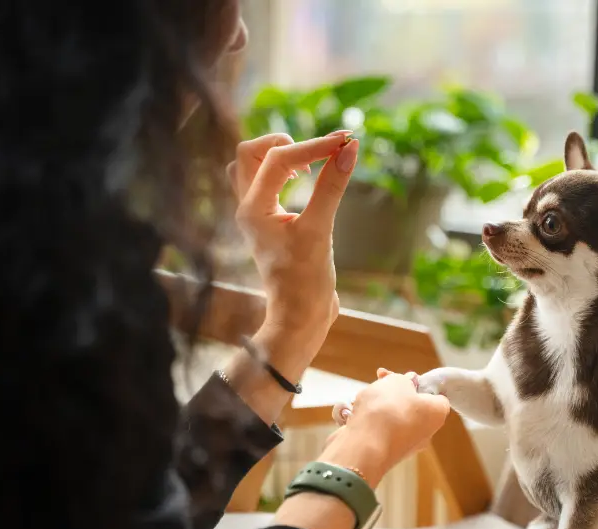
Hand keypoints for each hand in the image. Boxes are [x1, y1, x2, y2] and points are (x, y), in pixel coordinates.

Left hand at [226, 132, 358, 349]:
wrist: (300, 317)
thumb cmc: (305, 281)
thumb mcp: (320, 230)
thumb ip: (332, 187)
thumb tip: (350, 148)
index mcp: (252, 209)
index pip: (278, 158)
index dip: (313, 146)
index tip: (345, 142)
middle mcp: (247, 208)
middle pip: (250, 152)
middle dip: (285, 143)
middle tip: (317, 155)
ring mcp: (256, 214)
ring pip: (252, 166)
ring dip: (278, 156)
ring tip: (308, 167)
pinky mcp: (269, 221)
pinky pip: (265, 183)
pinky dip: (283, 172)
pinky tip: (308, 180)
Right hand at [322, 368, 450, 485]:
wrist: (363, 446)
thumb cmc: (387, 411)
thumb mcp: (397, 382)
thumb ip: (404, 379)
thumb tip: (407, 383)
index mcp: (436, 414)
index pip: (435, 395)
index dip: (418, 383)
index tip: (402, 377)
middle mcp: (424, 433)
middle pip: (409, 405)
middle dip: (391, 392)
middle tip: (379, 380)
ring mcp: (403, 445)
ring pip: (389, 417)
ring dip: (374, 405)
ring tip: (362, 399)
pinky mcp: (382, 452)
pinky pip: (375, 430)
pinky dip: (364, 420)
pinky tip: (352, 414)